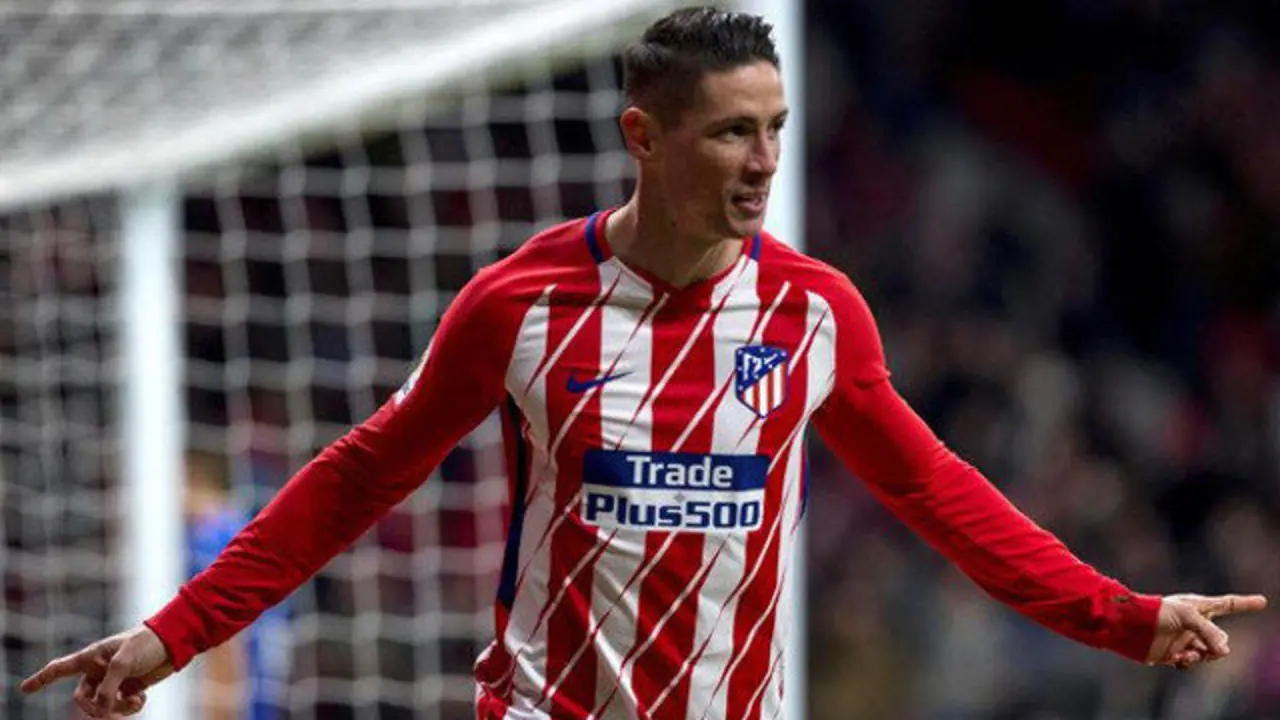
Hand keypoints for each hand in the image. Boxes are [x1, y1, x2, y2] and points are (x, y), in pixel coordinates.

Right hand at [20, 625, 173, 717]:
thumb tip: (101, 711)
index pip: (61, 668)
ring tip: (134, 702)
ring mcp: (113, 680)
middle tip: (108, 710)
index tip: (25, 689)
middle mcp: (99, 669)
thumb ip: (109, 687)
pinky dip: (130, 706)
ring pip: (103, 705)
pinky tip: (141, 698)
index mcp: (92, 656)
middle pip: (82, 698)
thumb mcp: (125, 662)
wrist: (175, 643)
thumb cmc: (148, 643)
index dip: (42, 679)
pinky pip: (120, 706)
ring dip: (117, 709)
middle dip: (95, 707)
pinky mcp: (128, 687)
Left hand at [1146, 593, 1267, 668]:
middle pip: (1221, 638)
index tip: (1262, 601)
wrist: (1128, 626)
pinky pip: (1192, 661)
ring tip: (1186, 654)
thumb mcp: (1187, 616)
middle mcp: (1194, 622)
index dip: (1245, 604)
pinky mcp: (1174, 652)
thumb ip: (1209, 633)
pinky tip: (1176, 659)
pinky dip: (1188, 662)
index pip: (1228, 604)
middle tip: (1205, 647)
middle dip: (1216, 645)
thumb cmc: (1156, 612)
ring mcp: (1185, 638)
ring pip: (1209, 653)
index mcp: (1198, 606)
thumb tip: (1223, 652)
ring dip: (1202, 656)